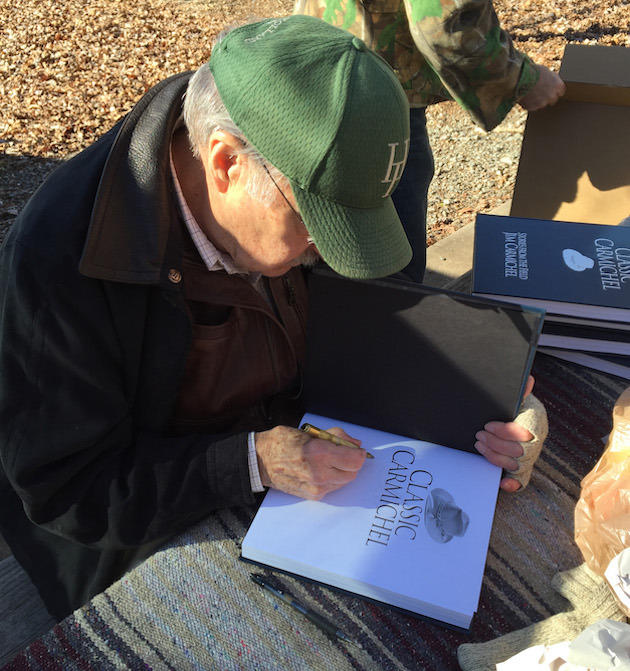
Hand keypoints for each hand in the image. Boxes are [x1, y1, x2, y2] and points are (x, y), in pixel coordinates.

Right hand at [255, 425, 366, 499]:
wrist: (261, 461)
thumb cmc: (282, 442)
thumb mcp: (310, 431)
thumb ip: (336, 436)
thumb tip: (355, 444)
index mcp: (319, 453)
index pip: (355, 460)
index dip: (359, 453)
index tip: (356, 449)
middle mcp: (320, 473)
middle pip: (353, 472)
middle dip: (351, 462)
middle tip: (341, 453)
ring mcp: (316, 487)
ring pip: (345, 481)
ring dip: (342, 471)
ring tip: (328, 461)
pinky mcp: (313, 495)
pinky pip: (333, 487)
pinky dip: (333, 478)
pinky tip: (321, 469)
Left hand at [474, 375, 534, 492]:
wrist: (515, 418)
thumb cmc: (515, 408)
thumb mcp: (517, 398)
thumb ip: (521, 391)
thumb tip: (528, 379)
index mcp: (536, 422)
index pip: (525, 432)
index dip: (505, 431)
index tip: (487, 425)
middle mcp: (535, 441)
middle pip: (519, 450)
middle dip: (496, 444)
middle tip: (478, 435)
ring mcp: (529, 456)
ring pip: (516, 464)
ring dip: (495, 457)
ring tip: (479, 445)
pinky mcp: (522, 468)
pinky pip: (522, 480)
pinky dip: (512, 484)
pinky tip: (501, 483)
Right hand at [518, 64, 565, 110]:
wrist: (521, 77)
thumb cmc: (533, 72)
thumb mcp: (546, 72)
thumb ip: (551, 79)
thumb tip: (552, 82)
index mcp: (558, 85)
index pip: (560, 92)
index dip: (555, 90)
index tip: (550, 89)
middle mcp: (552, 96)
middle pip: (552, 100)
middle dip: (547, 97)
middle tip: (539, 92)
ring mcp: (542, 103)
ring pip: (541, 103)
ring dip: (537, 100)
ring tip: (529, 92)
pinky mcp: (532, 107)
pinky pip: (531, 106)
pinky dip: (528, 103)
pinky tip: (524, 95)